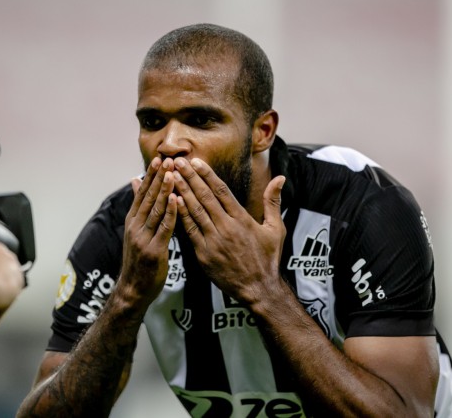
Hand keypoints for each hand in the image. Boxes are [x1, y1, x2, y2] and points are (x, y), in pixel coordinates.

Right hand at [120, 157, 177, 305]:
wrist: (133, 290)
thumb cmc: (139, 260)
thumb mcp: (136, 231)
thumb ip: (139, 207)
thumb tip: (136, 181)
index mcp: (132, 221)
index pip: (142, 194)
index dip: (151, 176)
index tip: (159, 159)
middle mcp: (135, 227)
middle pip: (148, 198)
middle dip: (158, 178)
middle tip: (167, 160)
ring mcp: (143, 238)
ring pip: (156, 210)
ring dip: (164, 190)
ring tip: (173, 173)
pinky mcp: (154, 250)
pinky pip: (164, 228)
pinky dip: (171, 212)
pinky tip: (177, 199)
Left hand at [172, 157, 285, 304]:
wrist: (259, 289)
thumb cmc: (268, 259)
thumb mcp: (275, 229)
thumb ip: (273, 202)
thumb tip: (280, 178)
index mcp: (242, 219)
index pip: (221, 191)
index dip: (206, 174)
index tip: (195, 161)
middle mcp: (227, 227)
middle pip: (205, 197)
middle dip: (189, 177)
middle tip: (177, 162)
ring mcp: (214, 241)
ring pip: (195, 211)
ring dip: (181, 192)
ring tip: (171, 177)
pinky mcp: (204, 254)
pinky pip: (190, 231)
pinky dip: (181, 215)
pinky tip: (172, 202)